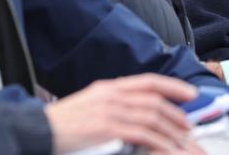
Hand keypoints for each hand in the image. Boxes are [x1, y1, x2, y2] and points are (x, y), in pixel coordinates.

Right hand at [46, 73, 196, 153]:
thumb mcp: (90, 103)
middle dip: (176, 114)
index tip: (190, 94)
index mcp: (109, 87)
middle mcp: (112, 95)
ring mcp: (110, 111)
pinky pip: (142, 134)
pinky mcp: (107, 129)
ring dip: (171, 131)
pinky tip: (168, 149)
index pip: (148, 81)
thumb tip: (137, 109)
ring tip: (183, 141)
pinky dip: (159, 142)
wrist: (38, 130)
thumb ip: (113, 103)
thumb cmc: (62, 122)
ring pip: (152, 118)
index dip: (173, 86)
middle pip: (154, 101)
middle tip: (188, 127)